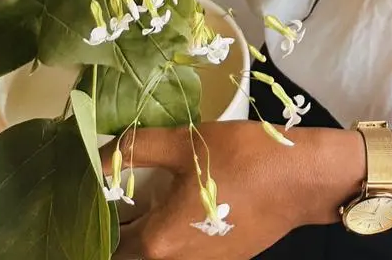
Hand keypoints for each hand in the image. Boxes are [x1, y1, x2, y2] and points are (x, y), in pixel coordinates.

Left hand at [109, 121, 363, 259]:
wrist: (301, 179)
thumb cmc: (242, 158)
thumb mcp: (187, 142)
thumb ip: (137, 147)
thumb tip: (99, 152)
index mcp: (159, 242)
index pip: (108, 243)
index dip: (94, 218)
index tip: (90, 193)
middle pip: (130, 253)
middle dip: (118, 226)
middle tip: (111, 192)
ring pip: (156, 253)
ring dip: (144, 231)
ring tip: (139, 195)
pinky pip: (182, 251)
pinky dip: (171, 233)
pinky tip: (176, 202)